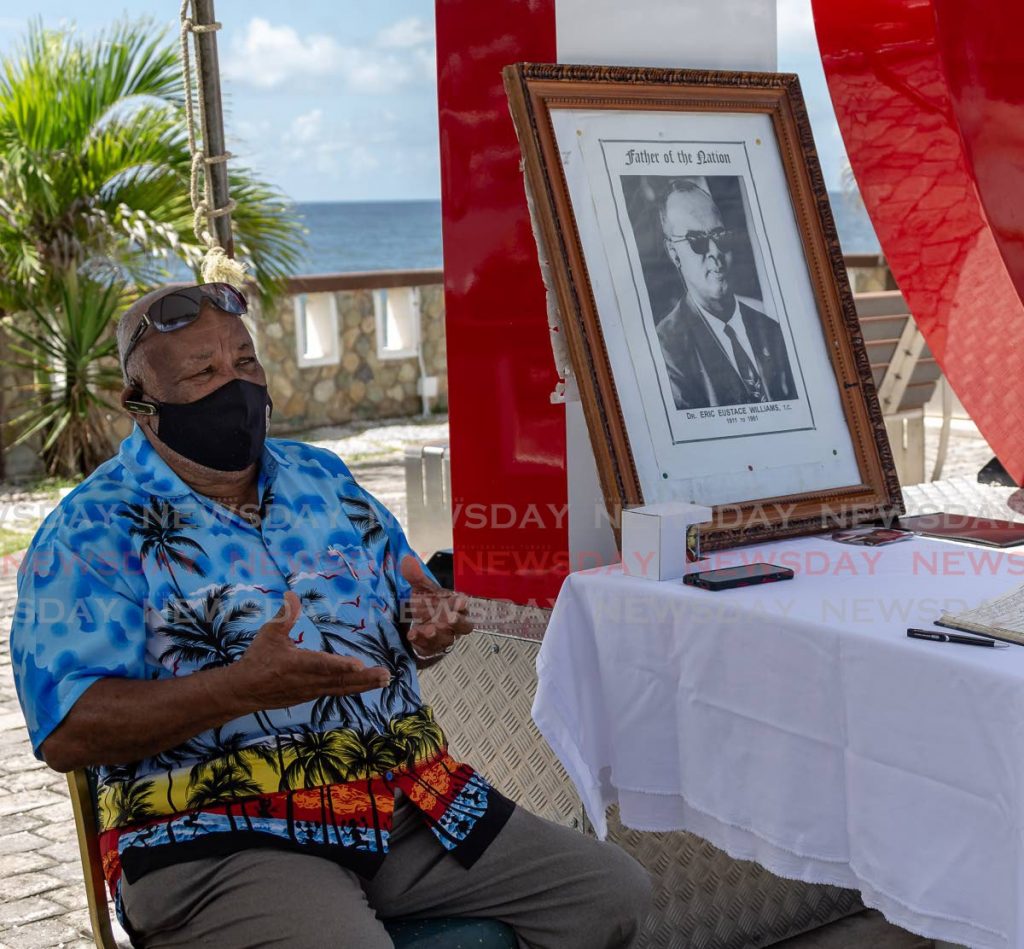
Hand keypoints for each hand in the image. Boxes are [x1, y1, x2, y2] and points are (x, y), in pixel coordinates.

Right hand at [229, 592, 389, 711]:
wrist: (244, 690)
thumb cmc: (258, 659)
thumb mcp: (269, 634)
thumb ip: (285, 616)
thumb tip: (292, 595)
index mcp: (296, 664)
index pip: (321, 664)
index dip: (340, 665)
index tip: (359, 665)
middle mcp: (307, 681)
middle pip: (339, 680)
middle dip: (364, 678)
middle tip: (386, 675)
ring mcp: (311, 691)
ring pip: (341, 688)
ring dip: (364, 685)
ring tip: (385, 680)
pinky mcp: (312, 696)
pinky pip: (336, 692)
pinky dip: (353, 688)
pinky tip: (367, 684)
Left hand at [400, 556, 472, 658]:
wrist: (420, 624)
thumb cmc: (428, 604)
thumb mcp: (422, 590)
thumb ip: (416, 577)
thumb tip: (406, 560)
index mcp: (455, 607)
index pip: (463, 606)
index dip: (462, 604)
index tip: (460, 600)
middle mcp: (453, 624)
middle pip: (464, 626)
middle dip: (458, 622)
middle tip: (451, 618)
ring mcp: (444, 637)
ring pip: (446, 639)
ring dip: (437, 634)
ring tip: (428, 629)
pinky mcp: (431, 648)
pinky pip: (429, 647)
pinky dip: (421, 642)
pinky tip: (412, 634)